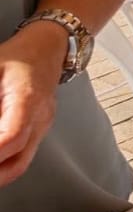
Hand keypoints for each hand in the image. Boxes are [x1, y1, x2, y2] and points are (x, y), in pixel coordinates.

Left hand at [0, 26, 66, 187]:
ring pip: (20, 164)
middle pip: (17, 163)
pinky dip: (3, 163)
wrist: (49, 47)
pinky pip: (22, 155)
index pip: (11, 138)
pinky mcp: (38, 129)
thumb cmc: (20, 54)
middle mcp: (40, 118)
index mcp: (28, 99)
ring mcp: (42, 126)